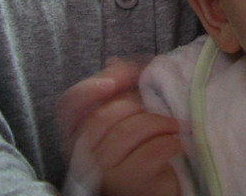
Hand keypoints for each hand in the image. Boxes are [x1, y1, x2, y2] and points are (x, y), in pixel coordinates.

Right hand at [57, 59, 182, 195]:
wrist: (155, 184)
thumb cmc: (140, 145)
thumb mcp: (129, 111)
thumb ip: (120, 88)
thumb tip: (113, 61)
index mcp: (78, 132)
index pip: (68, 105)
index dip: (88, 89)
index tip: (114, 81)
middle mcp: (82, 154)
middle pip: (102, 117)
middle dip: (136, 104)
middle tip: (157, 106)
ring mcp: (103, 172)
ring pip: (126, 133)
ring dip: (158, 122)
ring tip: (173, 125)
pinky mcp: (128, 184)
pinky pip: (148, 153)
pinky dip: (169, 142)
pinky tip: (176, 143)